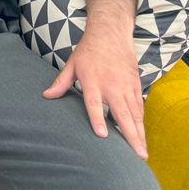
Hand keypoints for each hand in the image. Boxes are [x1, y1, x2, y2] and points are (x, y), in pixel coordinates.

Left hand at [44, 27, 147, 158]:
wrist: (110, 34)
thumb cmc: (88, 51)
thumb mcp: (72, 64)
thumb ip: (61, 82)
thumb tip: (46, 96)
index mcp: (93, 81)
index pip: (95, 104)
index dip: (98, 119)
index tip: (102, 135)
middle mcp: (112, 85)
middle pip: (122, 114)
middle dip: (130, 135)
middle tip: (137, 155)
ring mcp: (126, 86)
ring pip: (135, 114)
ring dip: (139, 133)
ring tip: (142, 153)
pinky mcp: (135, 85)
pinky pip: (139, 106)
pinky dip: (141, 121)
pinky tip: (142, 135)